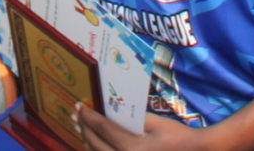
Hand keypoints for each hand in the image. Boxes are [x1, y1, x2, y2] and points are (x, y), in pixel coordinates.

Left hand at [71, 102, 203, 150]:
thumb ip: (133, 118)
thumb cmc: (178, 137)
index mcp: (132, 148)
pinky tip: (95, 146)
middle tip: (75, 116)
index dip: (88, 117)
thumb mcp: (155, 122)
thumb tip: (112, 110)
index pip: (103, 129)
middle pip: (96, 145)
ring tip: (81, 130)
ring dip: (88, 143)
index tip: (78, 106)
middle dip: (84, 129)